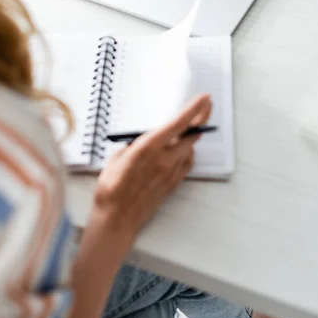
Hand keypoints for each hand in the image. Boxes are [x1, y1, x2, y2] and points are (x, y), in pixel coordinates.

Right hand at [92, 94, 211, 243]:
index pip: (178, 124)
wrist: (116, 219)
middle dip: (202, 118)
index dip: (193, 109)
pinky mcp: (171, 185)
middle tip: (206, 106)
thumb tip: (140, 139)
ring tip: (193, 126)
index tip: (204, 98)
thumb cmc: (110, 189)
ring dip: (193, 136)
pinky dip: (189, 154)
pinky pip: (187, 164)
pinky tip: (186, 149)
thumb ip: (132, 145)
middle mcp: (163, 159)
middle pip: (192, 135)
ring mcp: (170, 173)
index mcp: (148, 147)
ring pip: (190, 149)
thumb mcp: (116, 158)